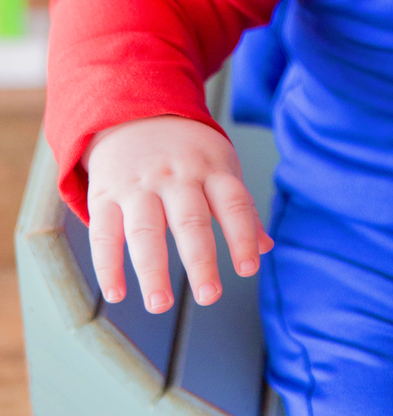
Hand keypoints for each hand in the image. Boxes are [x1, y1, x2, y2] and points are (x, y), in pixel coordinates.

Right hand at [84, 115, 272, 313]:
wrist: (133, 111)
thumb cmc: (187, 150)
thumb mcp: (220, 166)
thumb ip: (240, 208)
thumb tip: (265, 248)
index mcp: (211, 169)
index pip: (232, 203)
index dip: (242, 235)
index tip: (248, 268)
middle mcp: (176, 177)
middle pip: (190, 220)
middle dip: (200, 260)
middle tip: (210, 295)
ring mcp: (139, 186)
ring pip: (145, 229)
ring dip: (152, 270)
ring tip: (160, 304)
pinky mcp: (105, 194)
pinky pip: (104, 232)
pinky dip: (108, 265)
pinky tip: (116, 293)